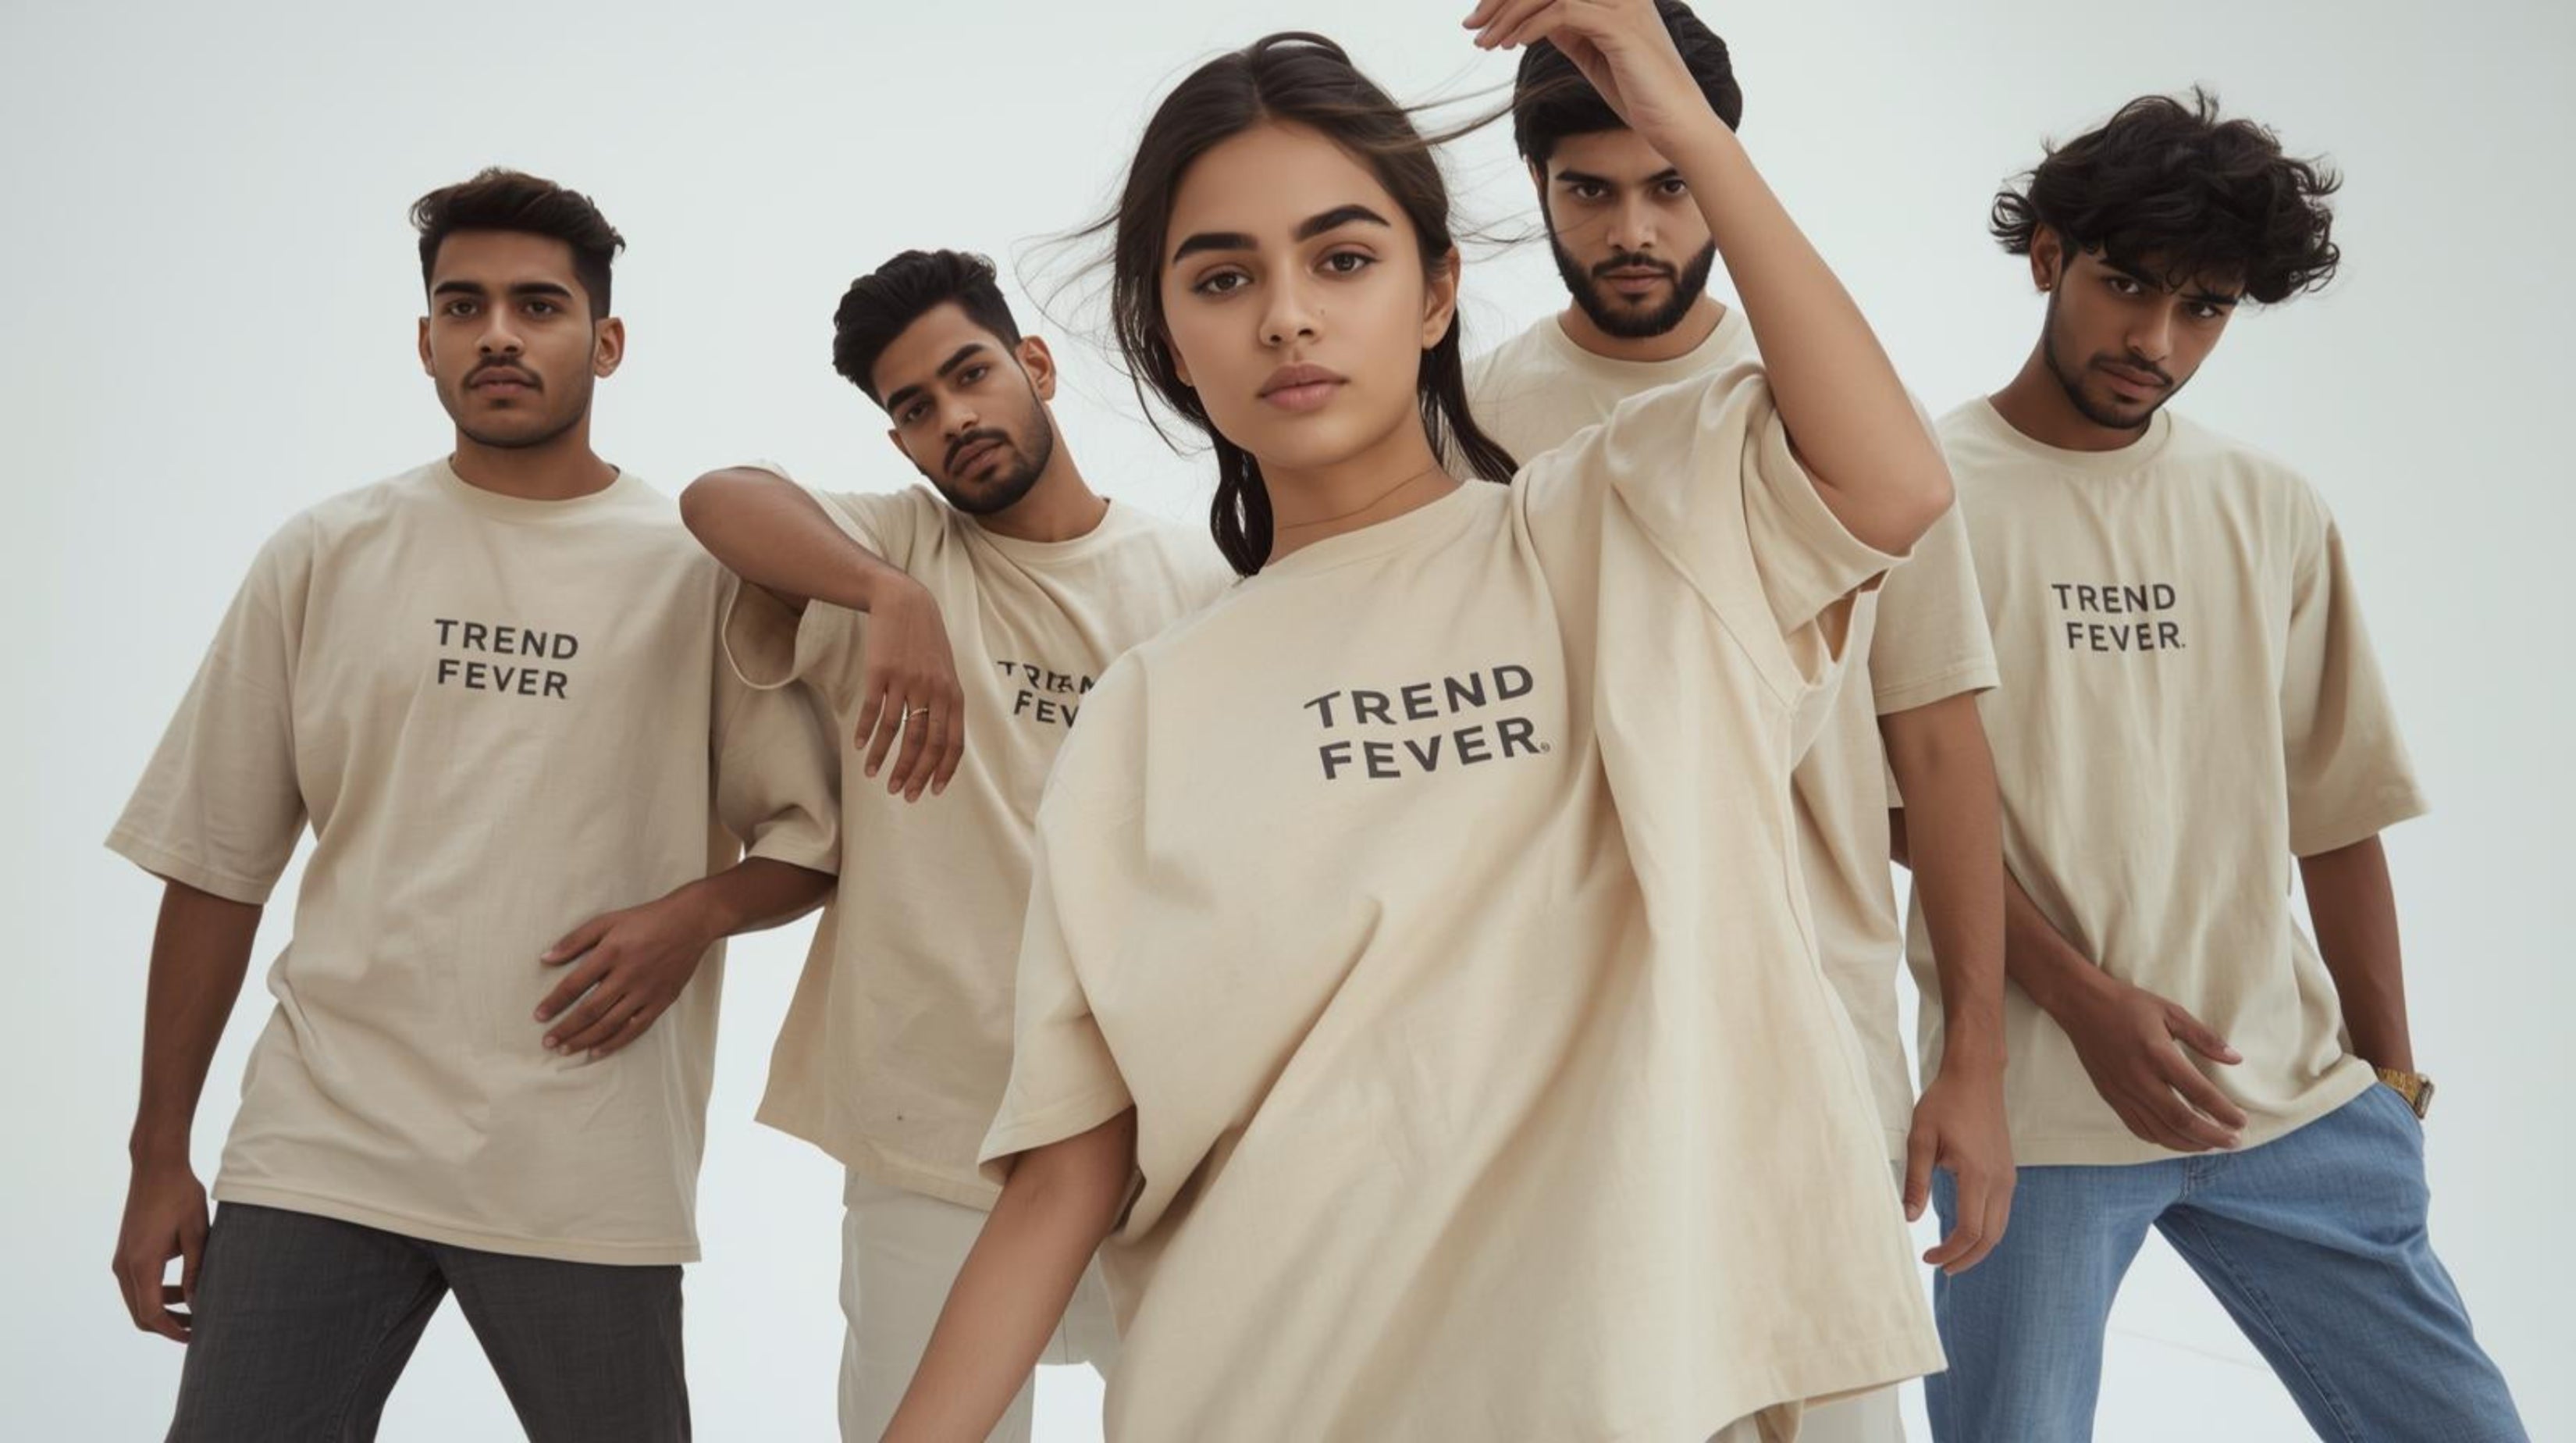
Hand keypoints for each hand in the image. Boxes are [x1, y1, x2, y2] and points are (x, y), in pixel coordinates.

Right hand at [114, 1157, 207, 1341]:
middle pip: (140, 1314)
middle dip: (168, 1325)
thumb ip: (196, 1271)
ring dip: (163, 1309)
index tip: (195, 1337)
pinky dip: (157, 1293)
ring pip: (138, 1300)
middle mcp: (125, 1266)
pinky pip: (137, 1284)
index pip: (152, 1313)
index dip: (172, 1330)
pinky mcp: (126, 1253)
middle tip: (199, 1327)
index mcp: (142, 1264)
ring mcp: (122, 1260)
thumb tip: (197, 1304)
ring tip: (196, 1307)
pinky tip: (184, 1287)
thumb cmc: (181, 1196)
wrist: (157, 1167)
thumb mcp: (196, 1234)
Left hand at [535, 893, 718, 1058]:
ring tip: (565, 1050)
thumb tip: (545, 958)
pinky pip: (635, 1028)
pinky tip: (598, 1050)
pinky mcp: (662, 1001)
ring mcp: (646, 990)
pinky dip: (615, 1041)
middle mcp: (628, 974)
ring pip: (611, 1023)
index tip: (538, 1016)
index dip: (555, 1002)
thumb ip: (575, 940)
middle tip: (547, 1042)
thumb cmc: (646, 919)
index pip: (575, 984)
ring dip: (585, 1039)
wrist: (691, 922)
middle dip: (566, 1028)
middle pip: (590, 1009)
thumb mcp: (608, 920)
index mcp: (612, 952)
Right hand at [854, 575, 964, 802]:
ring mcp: (906, 681)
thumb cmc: (927, 642)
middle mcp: (933, 691)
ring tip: (875, 777)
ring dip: (885, 758)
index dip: (942, 770)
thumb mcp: (946, 672)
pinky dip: (866, 733)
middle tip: (901, 793)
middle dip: (912, 773)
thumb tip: (942, 744)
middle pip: (924, 743)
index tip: (930, 791)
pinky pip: (873, 711)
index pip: (952, 743)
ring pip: (896, 731)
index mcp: (953, 694)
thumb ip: (946, 704)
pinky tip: (860, 748)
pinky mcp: (881, 672)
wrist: (905, 603)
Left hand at [1465, 0, 1715, 152]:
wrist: (1675, 123)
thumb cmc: (1636, 92)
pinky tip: (1512, 46)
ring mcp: (1622, 3)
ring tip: (1485, 43)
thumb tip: (1530, 17)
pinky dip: (1531, 27)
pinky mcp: (1620, 27)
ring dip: (1508, 15)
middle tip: (1471, 27)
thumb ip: (1568, 29)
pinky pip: (1563, 13)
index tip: (1480, 17)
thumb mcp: (1592, 53)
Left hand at [1904, 1064, 2014, 1273]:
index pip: (1969, 1231)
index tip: (1927, 1258)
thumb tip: (1908, 1217)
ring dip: (1978, 1247)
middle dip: (1966, 1259)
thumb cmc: (1945, 1103)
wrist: (1976, 1077)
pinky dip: (1986, 1229)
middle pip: (1990, 1238)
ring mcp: (2008, 1177)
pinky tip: (1966, 1229)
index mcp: (1978, 1175)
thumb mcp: (1921, 1138)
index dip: (1949, 1252)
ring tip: (1952, 1256)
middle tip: (1941, 1268)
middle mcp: (1999, 1181)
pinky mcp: (2007, 1171)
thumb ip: (1915, 1180)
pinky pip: (2002, 1211)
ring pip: (2000, 1227)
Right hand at [2055, 973, 2247, 1151]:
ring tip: (2210, 1145)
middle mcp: (2139, 1078)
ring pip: (2160, 1131)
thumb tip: (2236, 1058)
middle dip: (2212, 1136)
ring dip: (2189, 1143)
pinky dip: (2162, 1139)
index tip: (2241, 1121)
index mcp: (2158, 1054)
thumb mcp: (2170, 1011)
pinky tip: (2178, 1138)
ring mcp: (2122, 1091)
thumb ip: (2204, 1037)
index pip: (2198, 1093)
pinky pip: (2138, 1128)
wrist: (2080, 1006)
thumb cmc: (2128, 1005)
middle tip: (2234, 1142)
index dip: (2223, 1112)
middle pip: (2181, 1120)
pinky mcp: (2111, 1097)